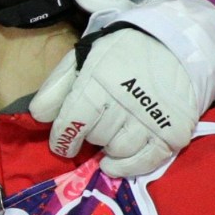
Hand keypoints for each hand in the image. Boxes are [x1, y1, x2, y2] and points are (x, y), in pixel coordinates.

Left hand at [29, 28, 198, 176]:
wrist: (176, 47)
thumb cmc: (122, 55)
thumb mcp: (83, 59)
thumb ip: (57, 86)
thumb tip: (39, 116)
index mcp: (99, 81)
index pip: (71, 122)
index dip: (61, 138)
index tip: (61, 143)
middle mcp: (125, 102)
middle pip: (95, 138)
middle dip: (90, 135)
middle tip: (97, 125)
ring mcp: (151, 120)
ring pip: (117, 151)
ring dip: (109, 148)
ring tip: (111, 136)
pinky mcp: (173, 133)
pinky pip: (143, 163)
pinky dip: (126, 166)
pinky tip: (116, 161)